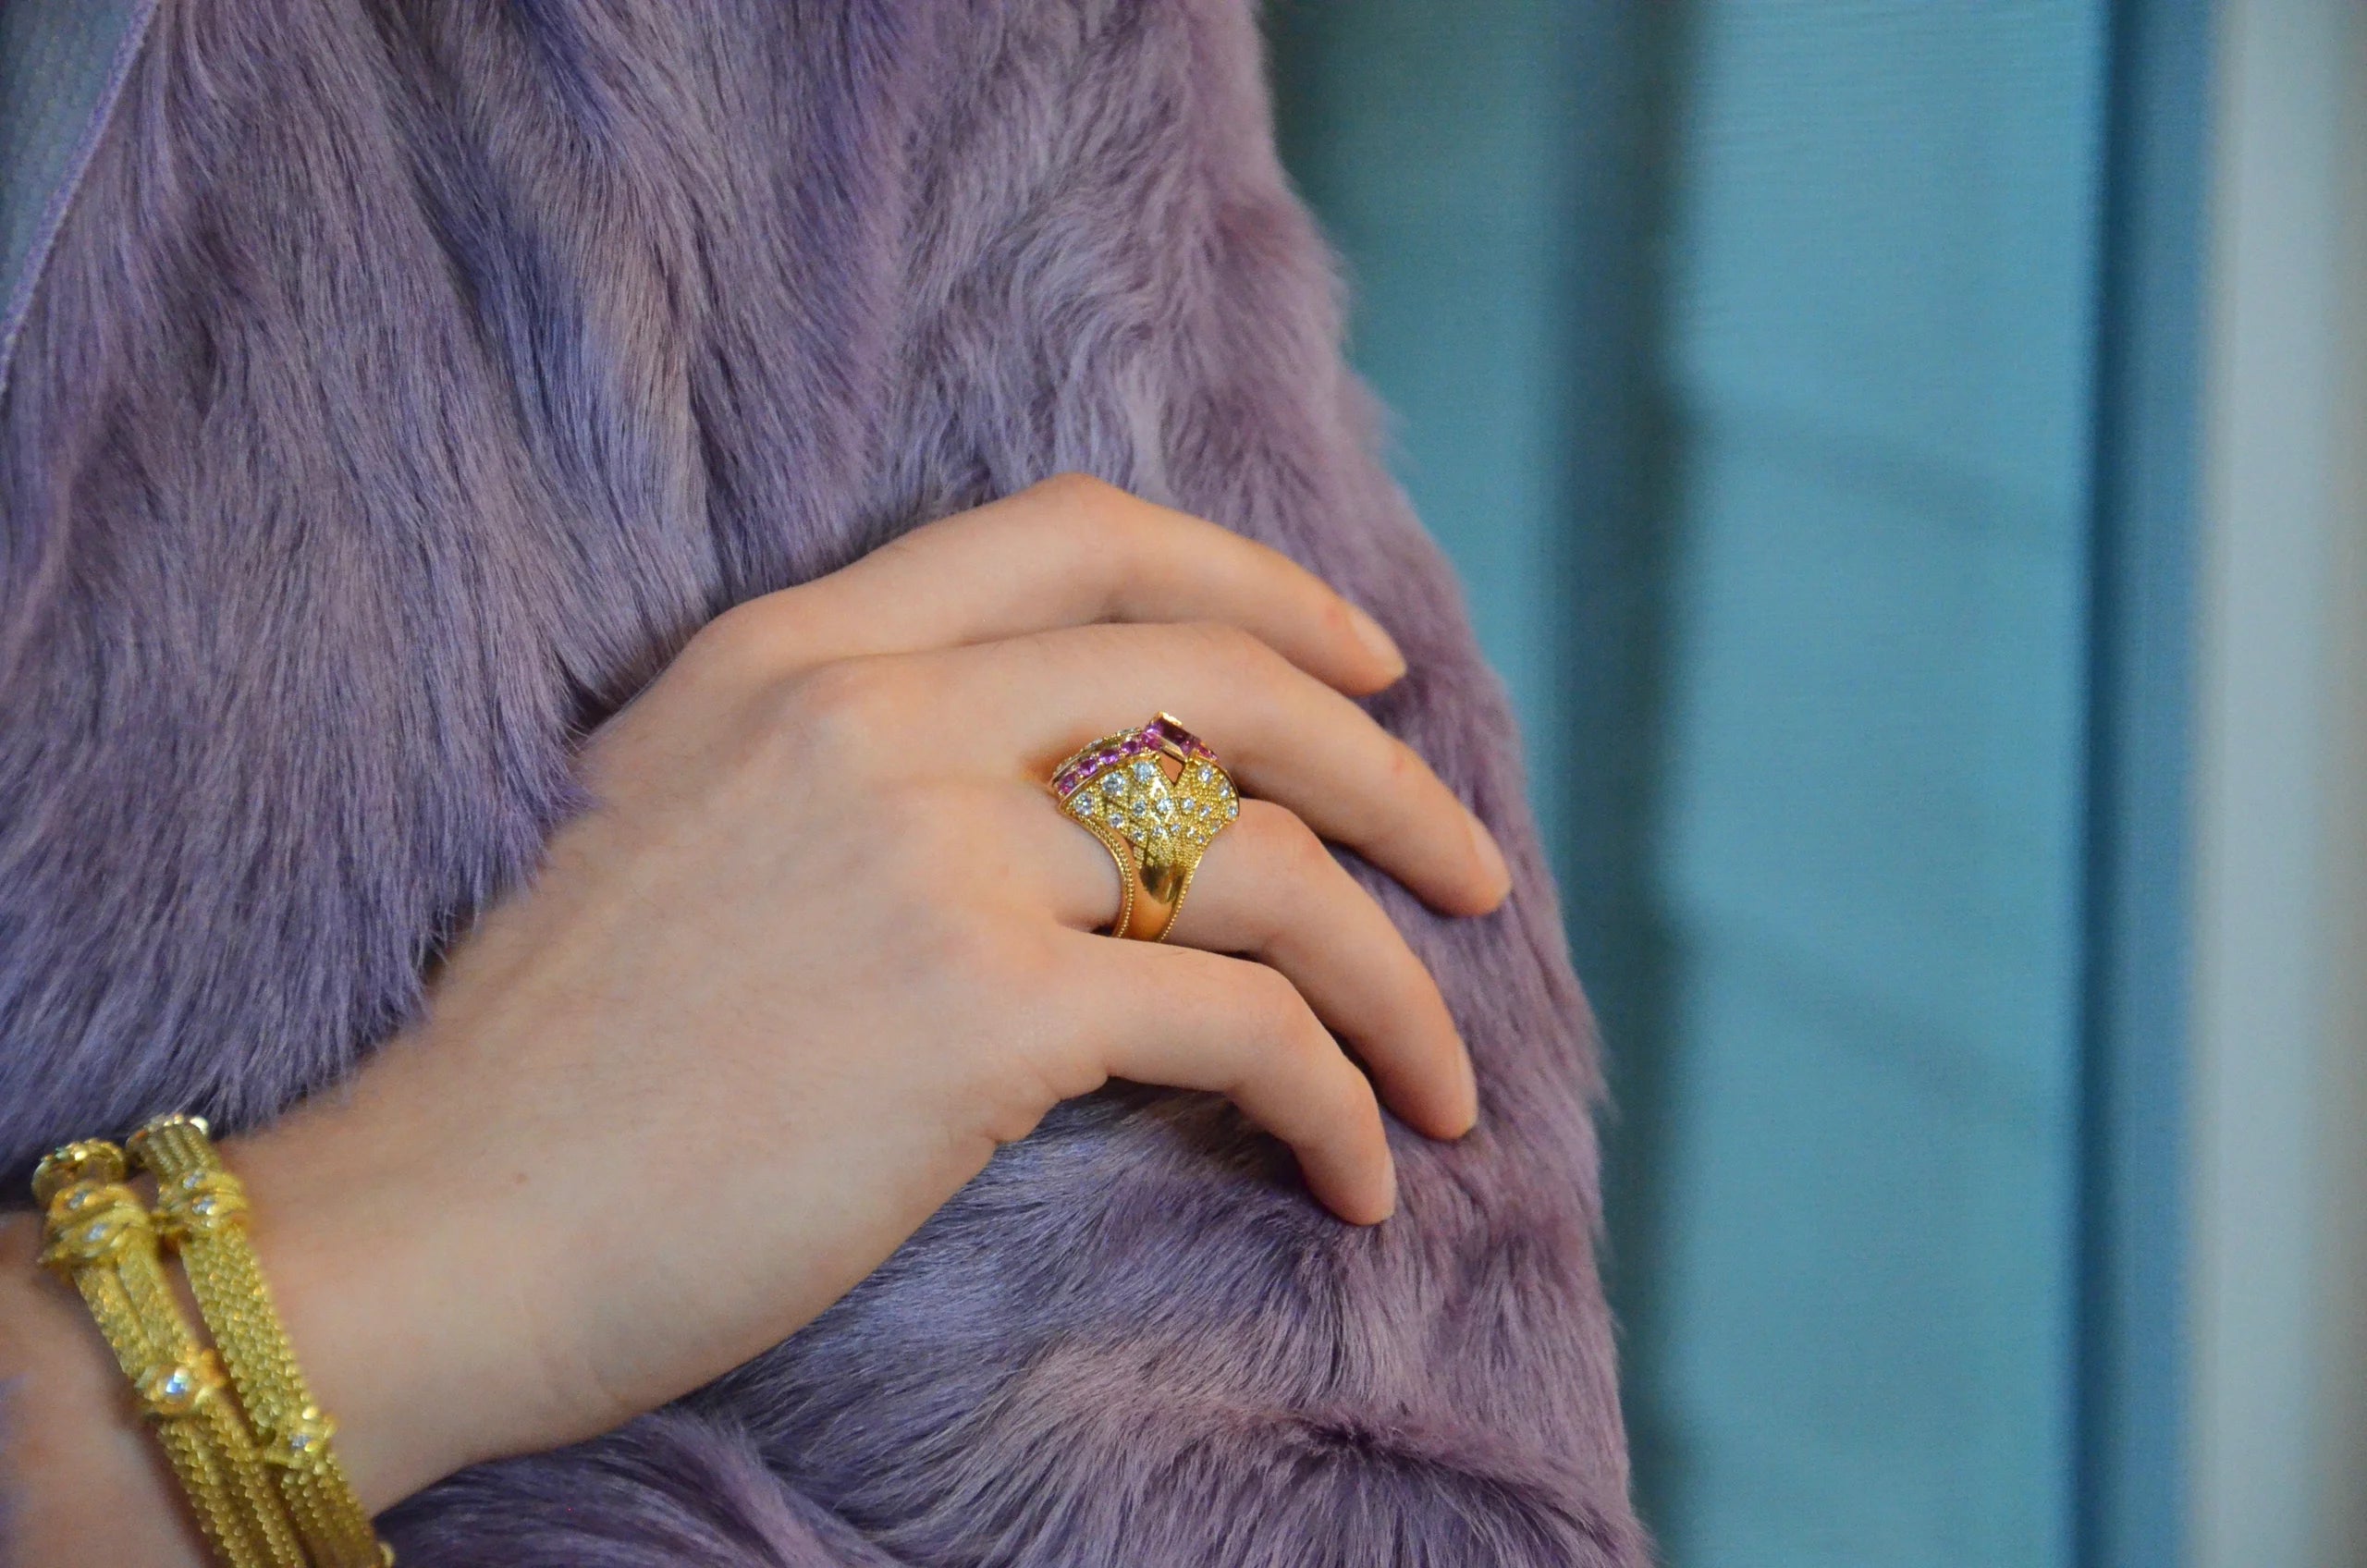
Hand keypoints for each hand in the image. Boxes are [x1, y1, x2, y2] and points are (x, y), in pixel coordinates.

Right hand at [4, 477, 1509, 1550]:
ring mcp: (930, 854)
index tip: (1362, 663)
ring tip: (1450, 1081)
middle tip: (1474, 866)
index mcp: (802, 646)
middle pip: (1219, 680)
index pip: (1083, 533)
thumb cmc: (557, 1060)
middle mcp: (879, 714)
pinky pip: (1240, 1027)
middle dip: (1387, 771)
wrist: (436, 1220)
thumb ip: (861, 763)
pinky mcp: (975, 1016)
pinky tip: (1361, 1175)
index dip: (1256, 586)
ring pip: (1263, 866)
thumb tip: (1072, 820)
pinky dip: (1335, 1099)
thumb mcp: (686, 823)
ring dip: (1394, 977)